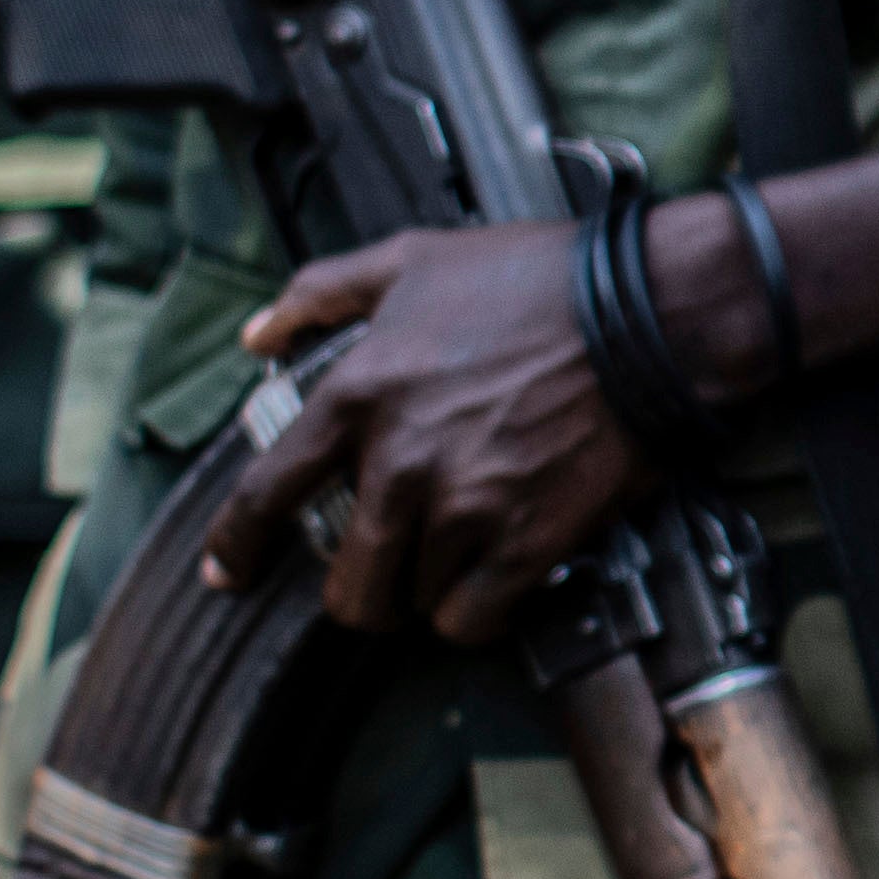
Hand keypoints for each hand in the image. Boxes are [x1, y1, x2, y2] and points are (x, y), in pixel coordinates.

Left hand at [190, 222, 657, 648]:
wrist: (650, 313)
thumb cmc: (537, 280)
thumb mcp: (413, 259)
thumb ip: (321, 293)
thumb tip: (259, 337)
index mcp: (361, 394)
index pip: (267, 494)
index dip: (235, 547)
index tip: (228, 573)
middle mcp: (401, 461)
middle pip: (346, 581)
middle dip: (357, 590)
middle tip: (382, 574)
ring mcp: (466, 507)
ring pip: (411, 602)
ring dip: (426, 589)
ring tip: (454, 556)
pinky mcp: (528, 541)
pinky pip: (474, 619)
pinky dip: (477, 613)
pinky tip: (492, 583)